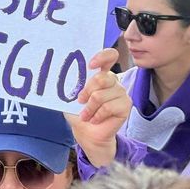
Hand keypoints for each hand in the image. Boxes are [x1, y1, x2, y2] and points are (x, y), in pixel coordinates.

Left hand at [65, 48, 130, 166]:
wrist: (86, 132)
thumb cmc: (78, 111)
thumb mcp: (70, 95)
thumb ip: (72, 84)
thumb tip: (63, 74)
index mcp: (100, 73)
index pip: (109, 56)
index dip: (102, 56)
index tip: (90, 65)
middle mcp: (113, 80)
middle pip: (103, 77)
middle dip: (87, 91)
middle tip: (80, 100)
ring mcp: (121, 92)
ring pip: (102, 95)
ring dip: (90, 107)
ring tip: (85, 114)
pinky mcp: (125, 105)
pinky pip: (108, 107)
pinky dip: (97, 115)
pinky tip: (94, 119)